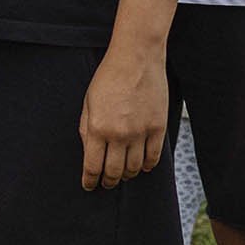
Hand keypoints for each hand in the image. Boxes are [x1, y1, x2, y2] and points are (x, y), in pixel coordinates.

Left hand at [78, 49, 168, 190]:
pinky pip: (153, 158)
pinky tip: (141, 166)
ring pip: (134, 168)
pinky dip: (147, 166)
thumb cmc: (108, 78)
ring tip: (122, 174)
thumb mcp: (88, 102)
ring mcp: (140, 132)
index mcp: (97, 128)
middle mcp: (118, 134)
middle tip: (106, 184)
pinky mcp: (158, 128)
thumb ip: (86, 128)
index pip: (92, 166)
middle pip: (114, 172)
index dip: (90, 180)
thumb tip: (88, 151)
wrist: (136, 59)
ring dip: (127, 175)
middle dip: (108, 182)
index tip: (89, 186)